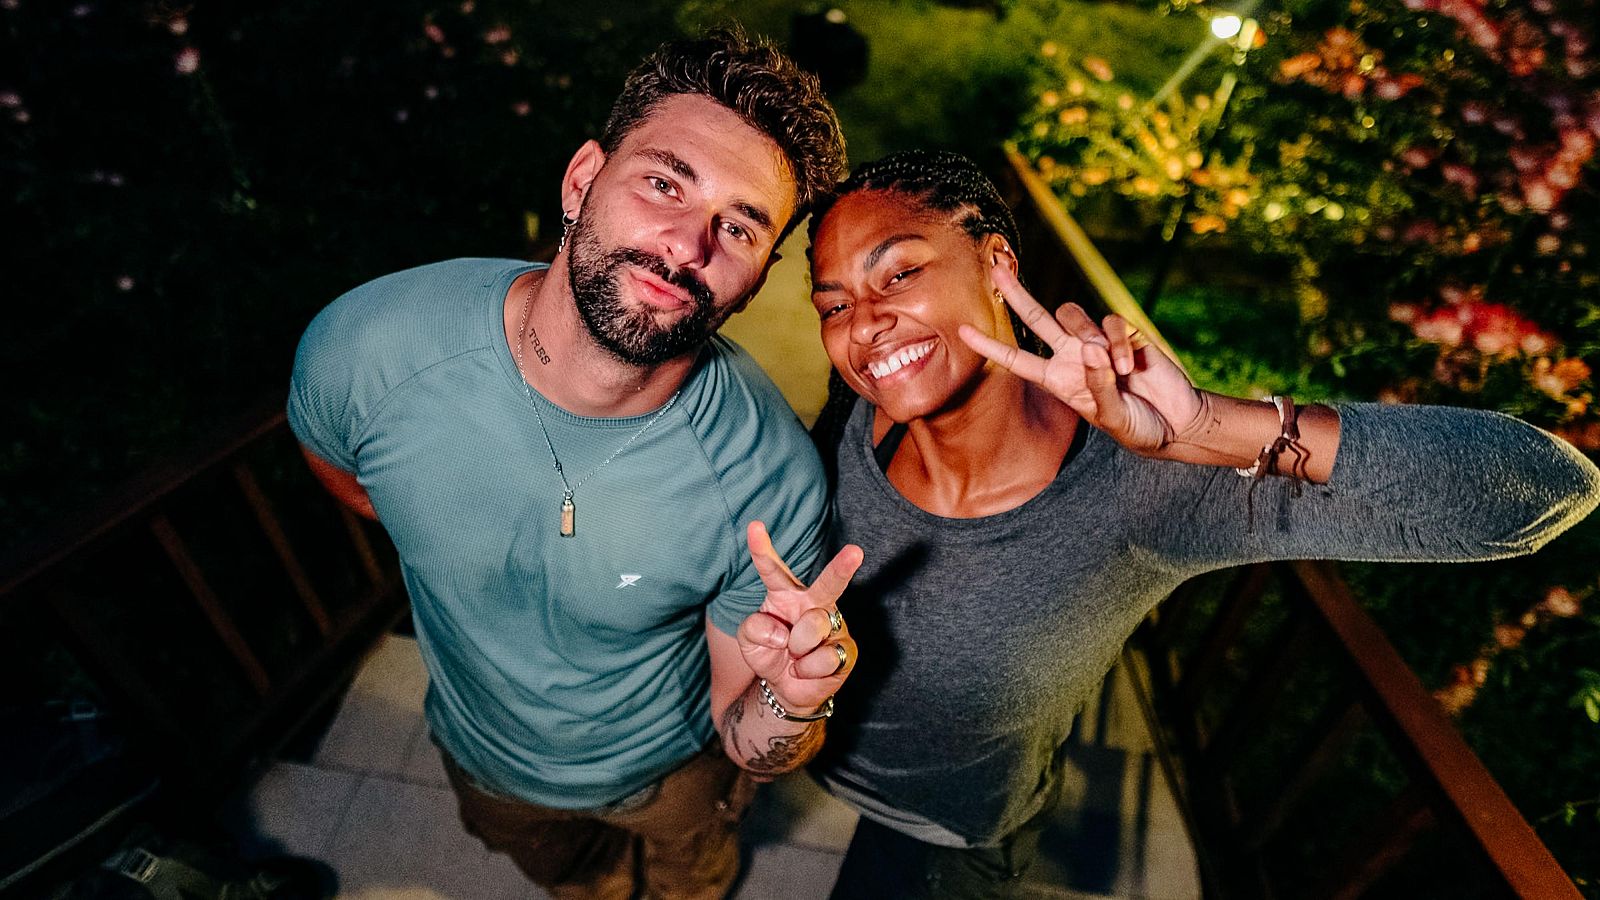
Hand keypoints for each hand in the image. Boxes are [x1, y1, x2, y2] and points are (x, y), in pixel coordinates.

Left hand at [736, 521, 862, 713]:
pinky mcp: (846, 650)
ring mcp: (834, 625)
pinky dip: (806, 670)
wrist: (786, 687)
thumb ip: (754, 628)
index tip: (754, 526)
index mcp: (786, 594)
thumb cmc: (769, 652)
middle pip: (828, 583)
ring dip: (796, 648)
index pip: (773, 570)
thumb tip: (782, 632)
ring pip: (814, 627)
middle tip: (855, 551)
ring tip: (795, 655)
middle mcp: (814, 603)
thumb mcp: (749, 640)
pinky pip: (824, 657)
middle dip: (842, 567)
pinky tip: (807, 669)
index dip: (762, 549)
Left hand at [959, 264, 1204, 454]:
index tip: (962, 330)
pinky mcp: (1124, 333)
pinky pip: (1111, 323)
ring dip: (1090, 339)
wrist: (1175, 421)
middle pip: (1037, 317)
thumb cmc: (1137, 426)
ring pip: (1074, 315)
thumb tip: (1091, 351)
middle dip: (1015, 293)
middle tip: (993, 268)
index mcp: (1058, 380)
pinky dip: (1119, 344)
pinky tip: (1131, 367)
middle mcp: (1072, 356)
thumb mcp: (1112, 417)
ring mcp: (1097, 342)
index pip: (1017, 360)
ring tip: (1116, 369)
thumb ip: (1099, 386)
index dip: (990, 346)